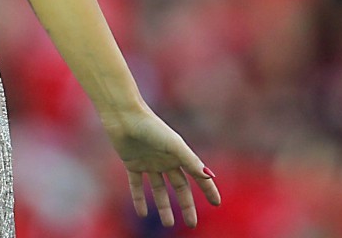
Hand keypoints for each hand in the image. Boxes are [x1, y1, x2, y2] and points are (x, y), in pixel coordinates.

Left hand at [100, 105, 219, 227]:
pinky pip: (137, 186)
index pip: (197, 176)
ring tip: (167, 224)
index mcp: (179, 154)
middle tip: (192, 223)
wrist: (125, 117)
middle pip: (179, 187)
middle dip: (186, 205)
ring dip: (163, 206)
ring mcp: (150, 163)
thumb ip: (190, 160)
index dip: (207, 189)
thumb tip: (209, 176)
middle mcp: (166, 160)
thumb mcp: (173, 144)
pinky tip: (142, 213)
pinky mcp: (133, 164)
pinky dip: (139, 199)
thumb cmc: (151, 127)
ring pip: (159, 189)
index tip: (216, 203)